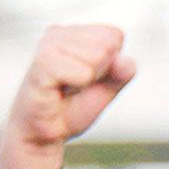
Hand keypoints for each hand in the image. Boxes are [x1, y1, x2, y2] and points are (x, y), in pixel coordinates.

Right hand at [0, 25, 135, 168]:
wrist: (42, 134)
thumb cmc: (70, 108)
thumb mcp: (106, 90)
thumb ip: (121, 73)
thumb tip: (127, 61)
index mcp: (73, 33)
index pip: (115, 35)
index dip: (110, 64)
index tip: (86, 78)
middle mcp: (57, 33)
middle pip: (108, 44)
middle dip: (100, 72)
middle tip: (75, 86)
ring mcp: (46, 46)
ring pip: (97, 55)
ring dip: (87, 80)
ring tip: (66, 88)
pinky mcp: (41, 64)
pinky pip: (82, 71)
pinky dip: (79, 83)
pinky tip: (61, 90)